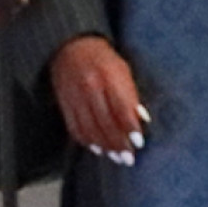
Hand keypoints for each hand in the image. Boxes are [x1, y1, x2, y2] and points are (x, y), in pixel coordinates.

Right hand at [50, 34, 149, 163]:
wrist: (71, 47)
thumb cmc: (103, 60)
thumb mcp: (122, 70)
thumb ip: (131, 94)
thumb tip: (142, 119)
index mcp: (108, 76)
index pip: (120, 107)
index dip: (130, 127)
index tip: (139, 142)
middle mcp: (90, 88)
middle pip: (105, 122)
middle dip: (118, 143)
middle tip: (128, 159)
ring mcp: (75, 97)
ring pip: (90, 129)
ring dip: (105, 146)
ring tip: (116, 158)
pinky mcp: (64, 103)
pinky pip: (75, 127)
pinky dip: (87, 141)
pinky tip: (97, 149)